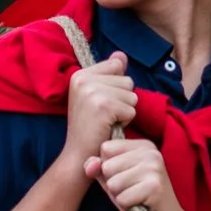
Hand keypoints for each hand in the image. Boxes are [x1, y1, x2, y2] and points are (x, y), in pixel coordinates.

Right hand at [62, 53, 137, 167]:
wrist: (78, 155)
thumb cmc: (90, 128)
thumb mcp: (96, 96)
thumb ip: (109, 74)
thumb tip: (121, 55)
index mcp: (80, 75)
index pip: (116, 65)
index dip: (116, 87)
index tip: (100, 104)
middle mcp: (83, 79)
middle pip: (127, 80)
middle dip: (122, 100)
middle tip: (104, 116)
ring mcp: (92, 92)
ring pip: (131, 94)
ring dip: (125, 111)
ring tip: (107, 121)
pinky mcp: (103, 106)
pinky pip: (131, 109)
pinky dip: (125, 121)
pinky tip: (109, 128)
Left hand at [84, 137, 189, 210]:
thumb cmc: (137, 197)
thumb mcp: (114, 178)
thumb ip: (98, 167)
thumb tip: (89, 165)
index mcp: (142, 145)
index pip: (105, 148)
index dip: (107, 168)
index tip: (125, 176)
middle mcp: (150, 151)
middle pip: (107, 166)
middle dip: (113, 184)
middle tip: (132, 190)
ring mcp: (154, 167)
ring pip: (113, 183)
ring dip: (120, 196)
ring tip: (136, 197)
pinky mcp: (154, 186)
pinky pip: (122, 198)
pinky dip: (127, 206)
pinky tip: (141, 204)